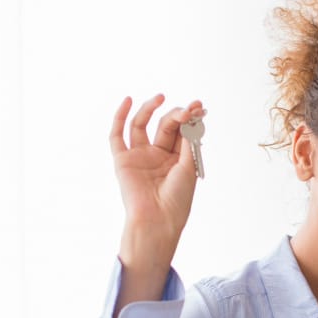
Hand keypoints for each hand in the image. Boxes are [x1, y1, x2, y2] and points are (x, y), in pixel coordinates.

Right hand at [109, 94, 203, 279]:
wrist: (158, 219)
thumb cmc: (176, 199)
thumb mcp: (188, 167)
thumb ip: (188, 142)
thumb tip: (190, 117)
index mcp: (176, 160)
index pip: (181, 132)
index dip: (189, 118)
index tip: (200, 107)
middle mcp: (157, 156)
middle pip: (165, 126)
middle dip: (176, 115)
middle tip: (187, 110)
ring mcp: (139, 156)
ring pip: (141, 125)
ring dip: (151, 108)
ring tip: (161, 97)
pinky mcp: (122, 160)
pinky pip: (117, 135)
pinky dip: (120, 117)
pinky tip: (128, 101)